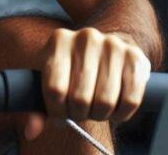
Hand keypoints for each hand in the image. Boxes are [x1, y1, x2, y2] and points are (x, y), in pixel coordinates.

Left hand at [24, 27, 150, 140]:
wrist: (106, 48)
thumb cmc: (73, 70)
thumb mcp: (51, 80)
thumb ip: (37, 108)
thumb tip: (31, 131)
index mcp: (59, 40)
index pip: (54, 89)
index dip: (57, 111)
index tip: (60, 115)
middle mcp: (86, 37)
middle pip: (80, 98)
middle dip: (79, 114)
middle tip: (80, 111)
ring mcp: (112, 45)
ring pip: (105, 101)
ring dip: (100, 115)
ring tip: (96, 108)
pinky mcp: (135, 57)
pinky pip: (130, 100)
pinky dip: (121, 114)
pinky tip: (114, 109)